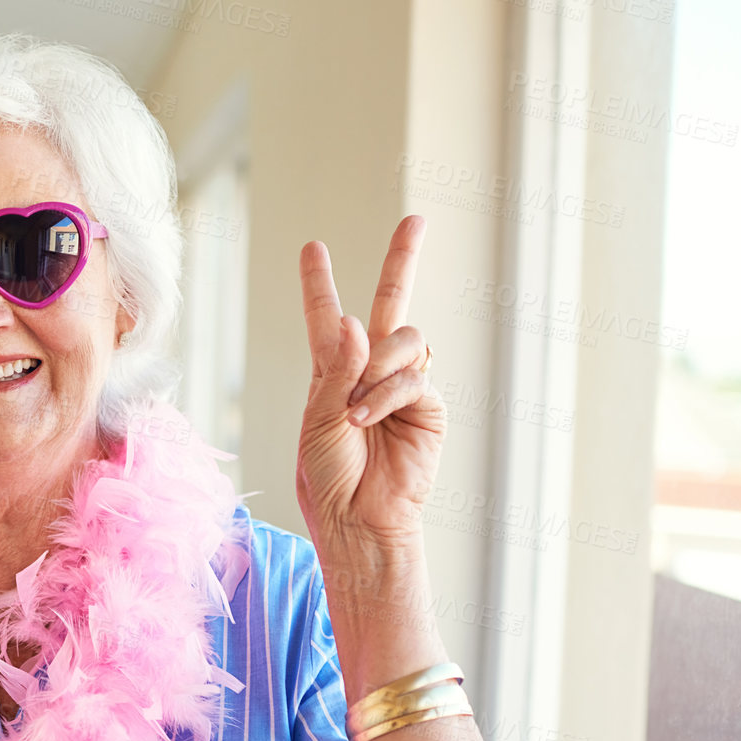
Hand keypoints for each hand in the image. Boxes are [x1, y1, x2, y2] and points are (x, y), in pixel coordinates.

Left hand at [295, 215, 444, 561]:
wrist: (359, 519)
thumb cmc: (328, 477)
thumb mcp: (317, 421)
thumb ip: (336, 370)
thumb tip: (356, 322)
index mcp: (331, 374)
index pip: (326, 319)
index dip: (319, 284)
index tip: (312, 249)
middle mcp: (368, 371)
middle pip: (390, 303)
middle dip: (404, 261)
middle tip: (417, 221)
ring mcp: (401, 386)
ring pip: (404, 338)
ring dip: (377, 366)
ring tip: (357, 409)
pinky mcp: (427, 405)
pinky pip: (413, 375)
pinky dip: (387, 392)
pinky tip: (368, 417)